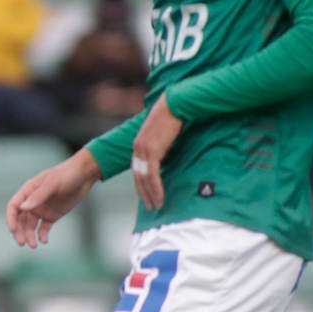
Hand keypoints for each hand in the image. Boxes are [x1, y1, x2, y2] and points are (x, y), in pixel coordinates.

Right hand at [7, 149, 100, 248]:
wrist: (84, 176)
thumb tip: (23, 208)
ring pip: (30, 226)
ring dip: (29, 236)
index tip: (13, 230)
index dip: (11, 218)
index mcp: (28, 191)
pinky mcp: (52, 216)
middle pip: (20, 219)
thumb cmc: (66, 175)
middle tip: (23, 243)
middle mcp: (32, 202)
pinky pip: (43, 228)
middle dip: (19, 232)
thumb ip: (38, 196)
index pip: (14, 206)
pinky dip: (42, 235)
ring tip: (34, 245)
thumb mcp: (52, 183)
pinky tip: (45, 241)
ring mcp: (41, 209)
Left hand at [130, 94, 183, 210]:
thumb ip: (162, 148)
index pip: (138, 169)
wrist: (175, 105)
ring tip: (157, 206)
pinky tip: (160, 197)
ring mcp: (143, 150)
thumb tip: (167, 159)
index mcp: (139, 144)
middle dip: (144, 193)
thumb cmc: (174, 117)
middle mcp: (138, 148)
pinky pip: (152, 176)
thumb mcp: (165, 136)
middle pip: (138, 177)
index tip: (147, 195)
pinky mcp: (152, 152)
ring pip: (144, 179)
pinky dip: (156, 188)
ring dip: (151, 194)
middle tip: (151, 206)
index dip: (142, 184)